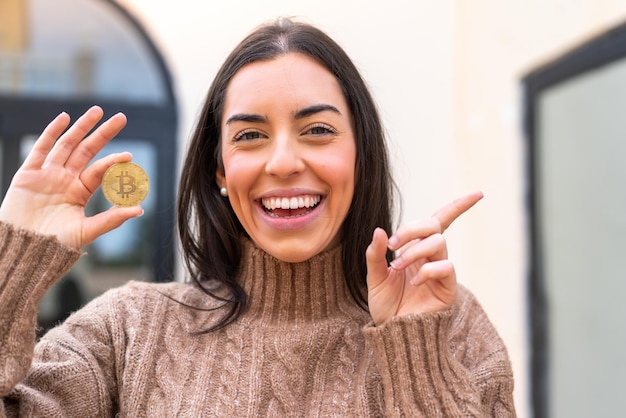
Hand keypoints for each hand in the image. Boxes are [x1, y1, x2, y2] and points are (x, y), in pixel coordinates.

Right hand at [0, 106, 142, 248]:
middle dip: (103, 133)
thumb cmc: (54, 245)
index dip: (114, 162)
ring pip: (67, 144)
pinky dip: (51, 132)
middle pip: (87, 150)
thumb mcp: (87, 231)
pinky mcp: (28, 174)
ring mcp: (47, 174)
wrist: (23, 251)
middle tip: (121, 118)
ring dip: (81, 127)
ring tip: (98, 111)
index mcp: (80, 192)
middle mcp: (65, 179)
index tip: (129, 157)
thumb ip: (111, 219)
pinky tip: (64, 118)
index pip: (100, 171)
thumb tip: (140, 210)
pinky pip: (41, 148)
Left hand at [366, 191, 482, 324]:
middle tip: (393, 245)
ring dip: (415, 250)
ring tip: (398, 266)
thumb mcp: (375, 277)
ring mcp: (441, 271)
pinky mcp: (448, 288)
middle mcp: (432, 256)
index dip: (459, 207)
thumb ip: (375, 255)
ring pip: (438, 243)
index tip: (479, 194)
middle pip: (434, 225)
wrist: (393, 334)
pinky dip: (428, 269)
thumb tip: (380, 231)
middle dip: (412, 229)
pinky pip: (445, 267)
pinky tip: (415, 281)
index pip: (440, 221)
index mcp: (417, 249)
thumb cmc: (387, 306)